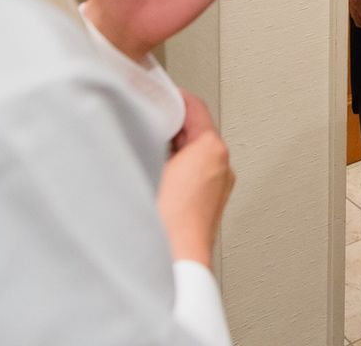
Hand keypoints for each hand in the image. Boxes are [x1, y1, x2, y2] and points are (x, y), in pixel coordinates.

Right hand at [157, 91, 234, 267]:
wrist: (174, 265)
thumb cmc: (165, 223)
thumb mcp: (150, 165)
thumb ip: (149, 138)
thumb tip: (139, 127)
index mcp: (211, 148)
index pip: (194, 107)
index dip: (172, 98)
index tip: (156, 94)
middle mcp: (222, 165)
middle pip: (195, 131)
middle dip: (170, 127)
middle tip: (145, 125)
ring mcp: (219, 187)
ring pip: (195, 154)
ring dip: (173, 151)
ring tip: (147, 155)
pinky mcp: (211, 206)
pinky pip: (196, 176)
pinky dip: (178, 171)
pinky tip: (156, 181)